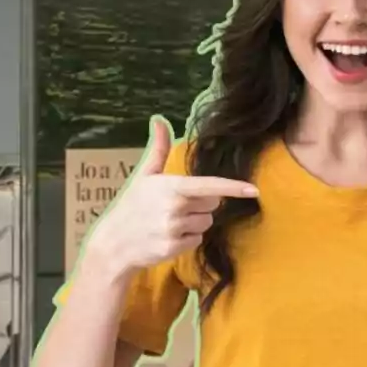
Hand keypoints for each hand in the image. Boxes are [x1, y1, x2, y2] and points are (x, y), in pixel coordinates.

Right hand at [84, 116, 257, 278]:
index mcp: (171, 187)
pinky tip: (168, 236)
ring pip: (206, 223)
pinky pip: (197, 240)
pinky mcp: (173, 248)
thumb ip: (159, 148)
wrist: (113, 243)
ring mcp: (174, 229)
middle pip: (212, 204)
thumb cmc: (131, 205)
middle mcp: (174, 207)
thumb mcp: (144, 175)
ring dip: (194, 223)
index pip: (209, 186)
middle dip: (201, 204)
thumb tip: (159, 119)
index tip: (253, 190)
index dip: (233, 187)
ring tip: (169, 222)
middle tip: (177, 206)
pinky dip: (187, 239)